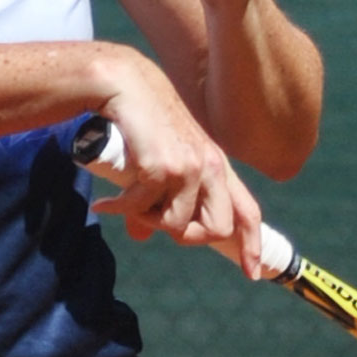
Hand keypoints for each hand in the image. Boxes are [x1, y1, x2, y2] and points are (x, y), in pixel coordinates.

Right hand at [82, 56, 264, 278]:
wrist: (122, 84)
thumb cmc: (139, 122)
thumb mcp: (158, 161)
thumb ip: (157, 200)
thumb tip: (141, 236)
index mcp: (215, 164)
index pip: (247, 210)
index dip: (251, 244)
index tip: (252, 273)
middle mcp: (210, 166)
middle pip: (216, 229)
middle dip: (185, 236)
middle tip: (153, 222)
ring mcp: (190, 166)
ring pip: (176, 226)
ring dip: (146, 220)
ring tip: (124, 200)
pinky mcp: (164, 167)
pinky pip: (143, 211)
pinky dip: (121, 210)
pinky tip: (105, 201)